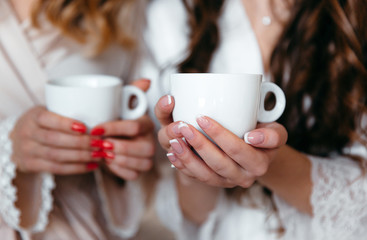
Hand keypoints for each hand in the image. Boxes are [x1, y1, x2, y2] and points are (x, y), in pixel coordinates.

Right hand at [10, 106, 97, 174]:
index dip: (66, 124)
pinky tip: (91, 166)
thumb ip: (66, 112)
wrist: (17, 140)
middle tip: (99, 143)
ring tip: (99, 155)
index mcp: (32, 116)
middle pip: (55, 140)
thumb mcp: (47, 112)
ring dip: (81, 156)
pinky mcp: (30, 165)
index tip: (85, 127)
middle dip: (80, 143)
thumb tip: (100, 111)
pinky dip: (76, 168)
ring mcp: (26, 151)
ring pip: (57, 156)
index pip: (47, 119)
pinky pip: (57, 168)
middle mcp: (26, 133)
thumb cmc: (43, 123)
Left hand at [91, 79, 154, 179]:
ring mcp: (147, 157)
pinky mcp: (139, 170)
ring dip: (117, 160)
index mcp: (146, 123)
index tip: (95, 129)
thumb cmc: (118, 118)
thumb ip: (133, 91)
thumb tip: (146, 80)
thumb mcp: (122, 103)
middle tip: (99, 145)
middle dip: (118, 147)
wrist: (113, 136)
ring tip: (101, 154)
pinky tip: (107, 163)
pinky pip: (133, 175)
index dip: (114, 128)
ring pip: (139, 164)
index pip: (134, 127)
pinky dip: (119, 170)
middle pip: (141, 148)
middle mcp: (151, 141)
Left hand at [155, 95, 287, 187]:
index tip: (202, 117)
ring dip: (187, 158)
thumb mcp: (277, 132)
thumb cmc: (265, 136)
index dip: (219, 135)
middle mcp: (243, 177)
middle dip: (198, 144)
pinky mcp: (214, 182)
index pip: (236, 149)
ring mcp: (227, 182)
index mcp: (258, 164)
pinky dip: (183, 166)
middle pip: (218, 163)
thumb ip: (273, 134)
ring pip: (204, 175)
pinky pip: (197, 178)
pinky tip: (173, 153)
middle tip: (183, 126)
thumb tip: (253, 137)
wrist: (258, 153)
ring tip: (174, 141)